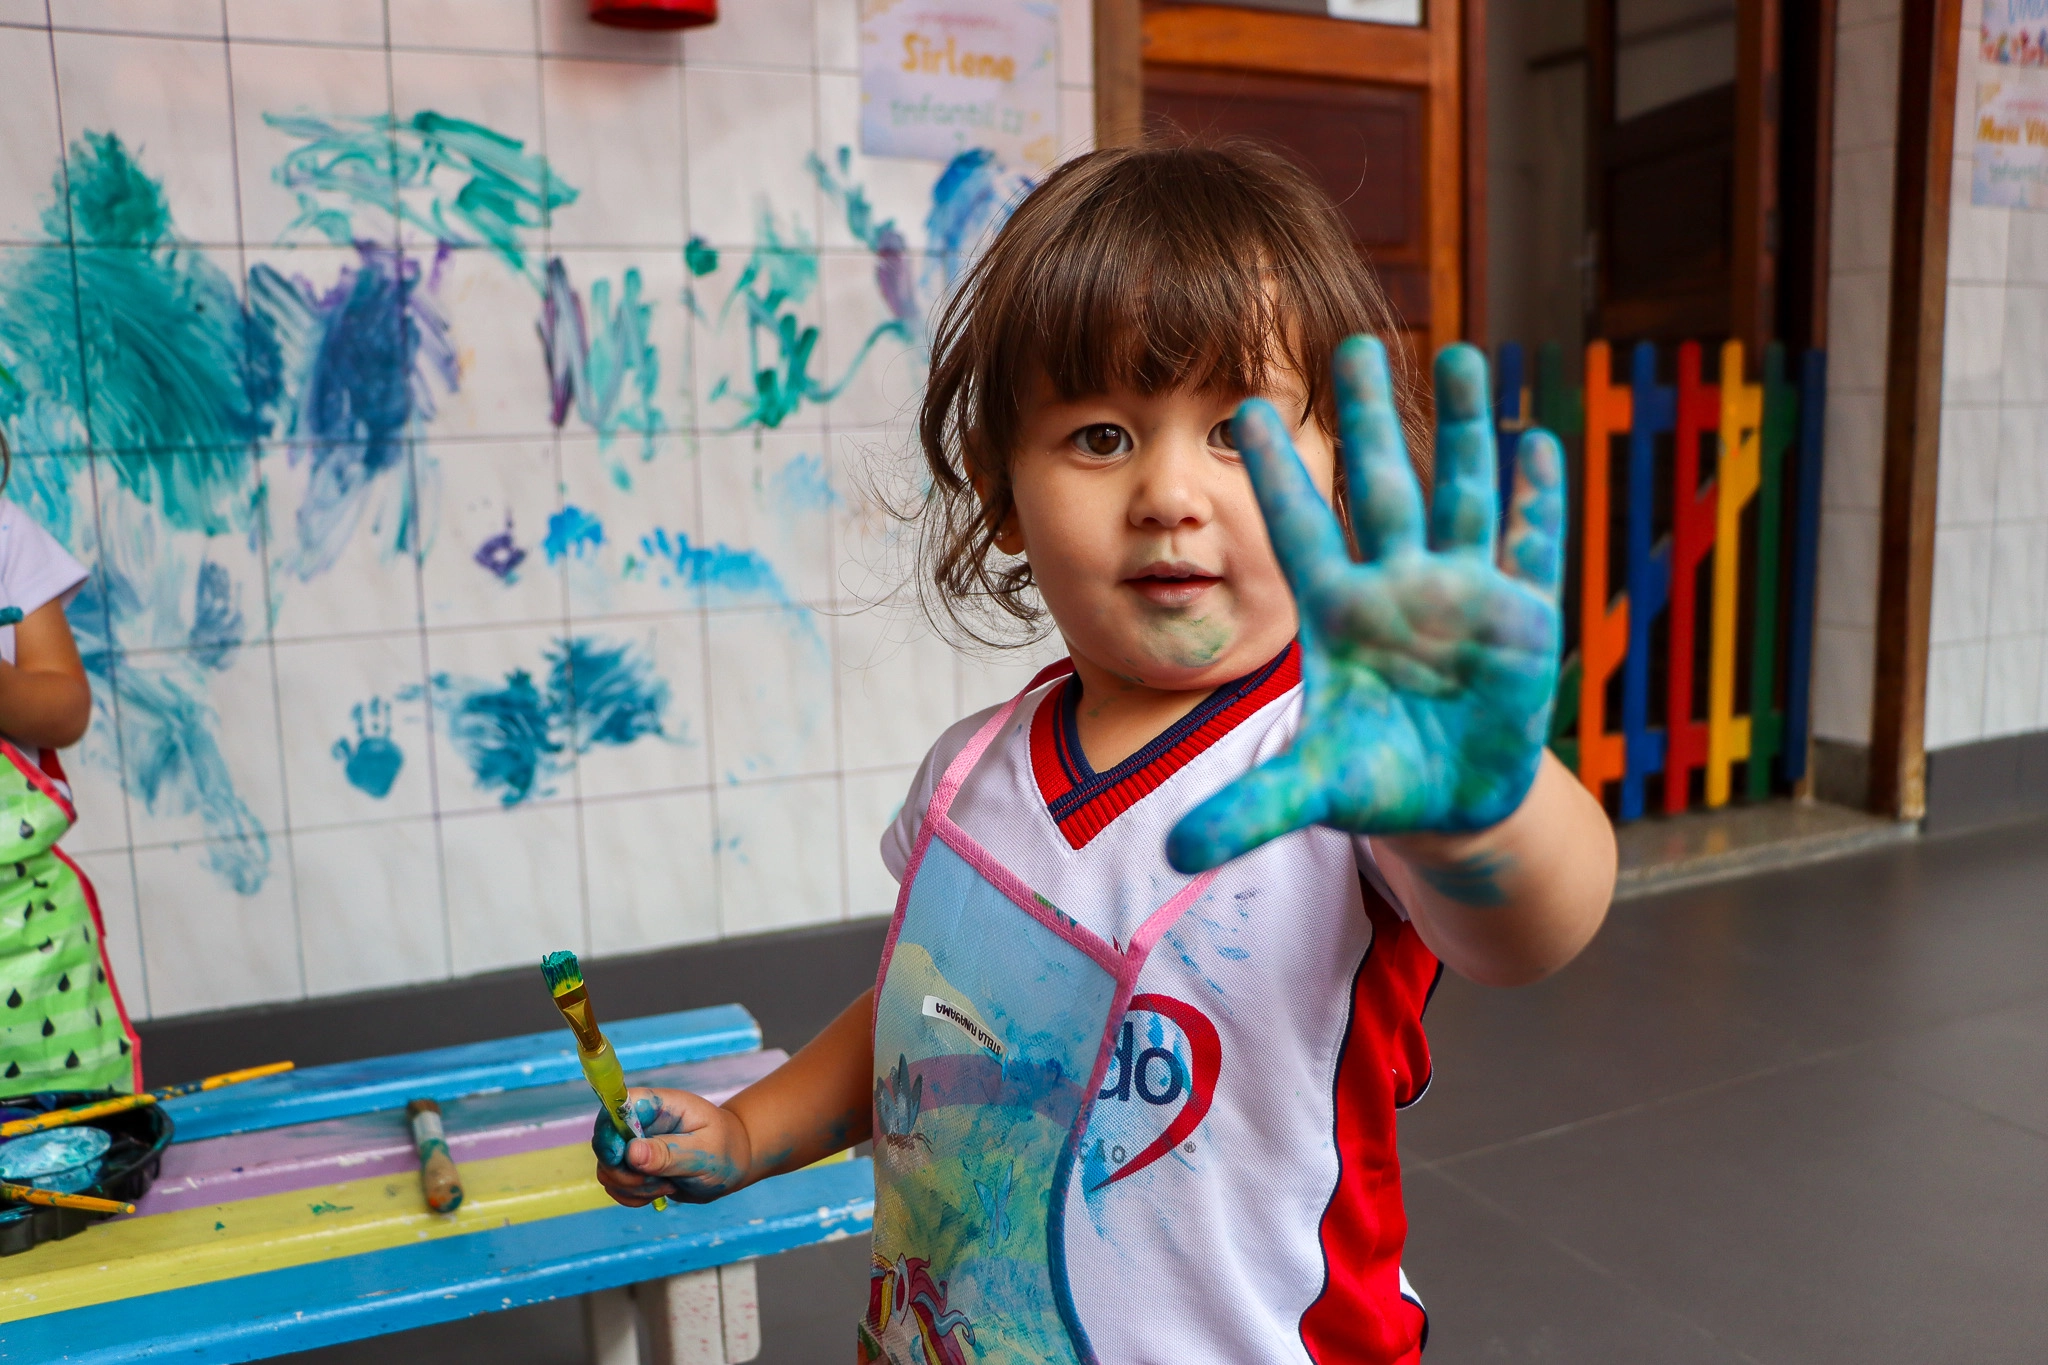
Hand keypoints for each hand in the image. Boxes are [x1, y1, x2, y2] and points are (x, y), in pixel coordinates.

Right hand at [591, 1087, 752, 1206]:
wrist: (733, 1163)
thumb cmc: (726, 1149)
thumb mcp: (704, 1152)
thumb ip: (669, 1153)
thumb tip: (631, 1153)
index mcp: (659, 1105)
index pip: (616, 1107)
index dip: (608, 1133)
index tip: (621, 1158)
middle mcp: (641, 1123)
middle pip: (604, 1143)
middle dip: (624, 1172)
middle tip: (658, 1181)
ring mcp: (635, 1146)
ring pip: (608, 1170)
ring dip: (633, 1188)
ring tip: (668, 1186)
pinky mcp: (635, 1168)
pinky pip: (617, 1187)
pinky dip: (634, 1196)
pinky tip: (662, 1192)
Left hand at [1166, 339, 1565, 872]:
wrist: (1450, 805)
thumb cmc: (1374, 783)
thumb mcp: (1312, 793)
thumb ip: (1251, 812)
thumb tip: (1176, 858)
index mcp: (1339, 616)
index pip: (1300, 530)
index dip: (1279, 474)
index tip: (1246, 407)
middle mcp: (1399, 588)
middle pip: (1381, 487)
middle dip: (1370, 419)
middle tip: (1349, 342)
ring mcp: (1464, 595)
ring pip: (1462, 495)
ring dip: (1465, 430)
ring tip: (1463, 353)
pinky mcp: (1524, 620)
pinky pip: (1533, 548)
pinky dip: (1538, 500)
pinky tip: (1539, 441)